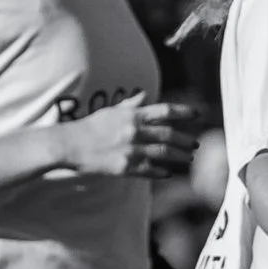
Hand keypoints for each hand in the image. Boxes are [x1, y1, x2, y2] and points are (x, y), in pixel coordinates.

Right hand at [56, 96, 199, 179]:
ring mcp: (131, 149)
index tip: (199, 115)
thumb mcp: (110, 112)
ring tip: (188, 159)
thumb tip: (145, 95)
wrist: (68, 145)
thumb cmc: (89, 127)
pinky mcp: (125, 167)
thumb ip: (130, 105)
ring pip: (164, 153)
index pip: (165, 110)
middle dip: (185, 140)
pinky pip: (150, 170)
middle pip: (169, 134)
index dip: (184, 112)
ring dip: (179, 156)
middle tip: (195, 144)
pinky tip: (168, 173)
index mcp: (132, 115)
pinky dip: (161, 172)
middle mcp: (134, 131)